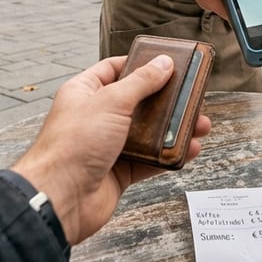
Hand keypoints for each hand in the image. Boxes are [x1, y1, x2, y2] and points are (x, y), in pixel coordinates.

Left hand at [10, 54, 211, 244]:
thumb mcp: (111, 102)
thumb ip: (141, 82)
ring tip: (200, 125)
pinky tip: (188, 150)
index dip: (141, 64)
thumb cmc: (73, 145)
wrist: (60, 198)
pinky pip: (149, 160)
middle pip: (138, 102)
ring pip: (148, 133)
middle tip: (193, 96)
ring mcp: (107, 146)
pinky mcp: (118, 171)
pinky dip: (168, 155)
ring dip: (174, 129)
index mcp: (85, 92)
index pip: (114, 69)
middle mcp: (95, 117)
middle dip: (167, 100)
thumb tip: (163, 63)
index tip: (168, 63)